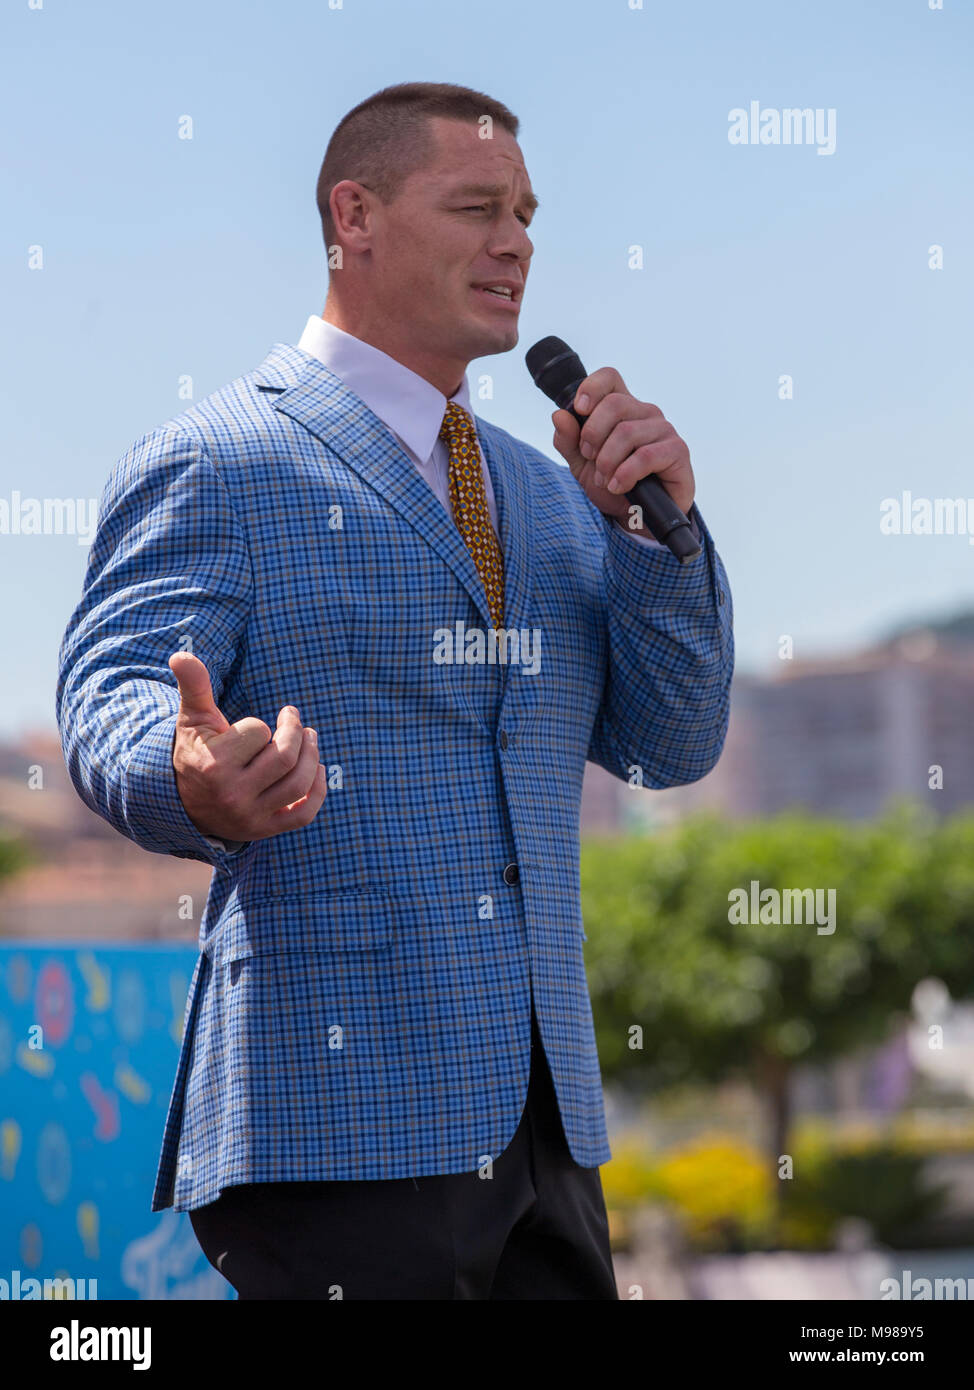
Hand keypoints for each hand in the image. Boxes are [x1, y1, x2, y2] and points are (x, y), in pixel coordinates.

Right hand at [169, 651, 326, 841]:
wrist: (185, 801)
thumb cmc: (196, 750)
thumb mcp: (192, 719)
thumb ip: (193, 686)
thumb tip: (181, 654)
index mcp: (213, 764)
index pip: (258, 732)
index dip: (261, 724)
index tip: (256, 725)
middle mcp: (232, 794)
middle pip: (285, 758)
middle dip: (296, 732)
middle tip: (295, 719)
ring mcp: (250, 816)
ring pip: (299, 783)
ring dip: (313, 755)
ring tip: (310, 737)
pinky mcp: (264, 829)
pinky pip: (303, 814)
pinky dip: (318, 790)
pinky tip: (317, 768)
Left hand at [551, 367, 694, 525]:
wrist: (638, 518)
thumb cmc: (613, 484)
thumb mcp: (581, 465)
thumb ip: (568, 440)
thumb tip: (559, 415)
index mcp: (622, 408)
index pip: (610, 378)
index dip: (591, 388)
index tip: (579, 410)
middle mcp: (645, 413)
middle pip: (614, 405)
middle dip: (592, 435)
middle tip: (589, 458)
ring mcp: (663, 430)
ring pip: (626, 432)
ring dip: (607, 462)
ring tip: (604, 480)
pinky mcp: (677, 451)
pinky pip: (645, 455)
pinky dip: (625, 474)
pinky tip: (619, 486)